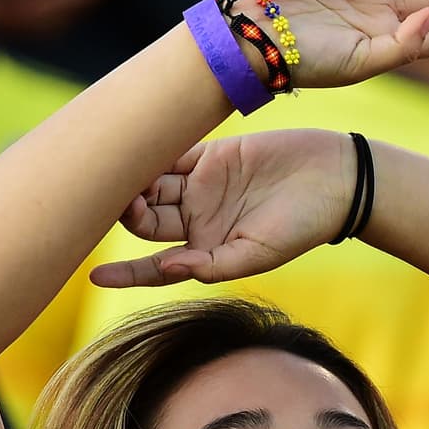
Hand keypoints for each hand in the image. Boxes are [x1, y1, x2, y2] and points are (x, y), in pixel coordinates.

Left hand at [89, 129, 356, 287]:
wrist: (334, 179)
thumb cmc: (303, 226)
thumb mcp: (259, 254)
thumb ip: (212, 265)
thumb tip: (168, 268)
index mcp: (208, 252)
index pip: (156, 266)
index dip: (126, 274)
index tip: (95, 276)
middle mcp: (199, 222)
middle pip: (147, 223)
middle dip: (128, 217)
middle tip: (128, 206)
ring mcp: (202, 188)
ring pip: (152, 187)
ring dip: (134, 186)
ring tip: (127, 181)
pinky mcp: (210, 155)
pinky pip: (170, 155)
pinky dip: (150, 154)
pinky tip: (134, 151)